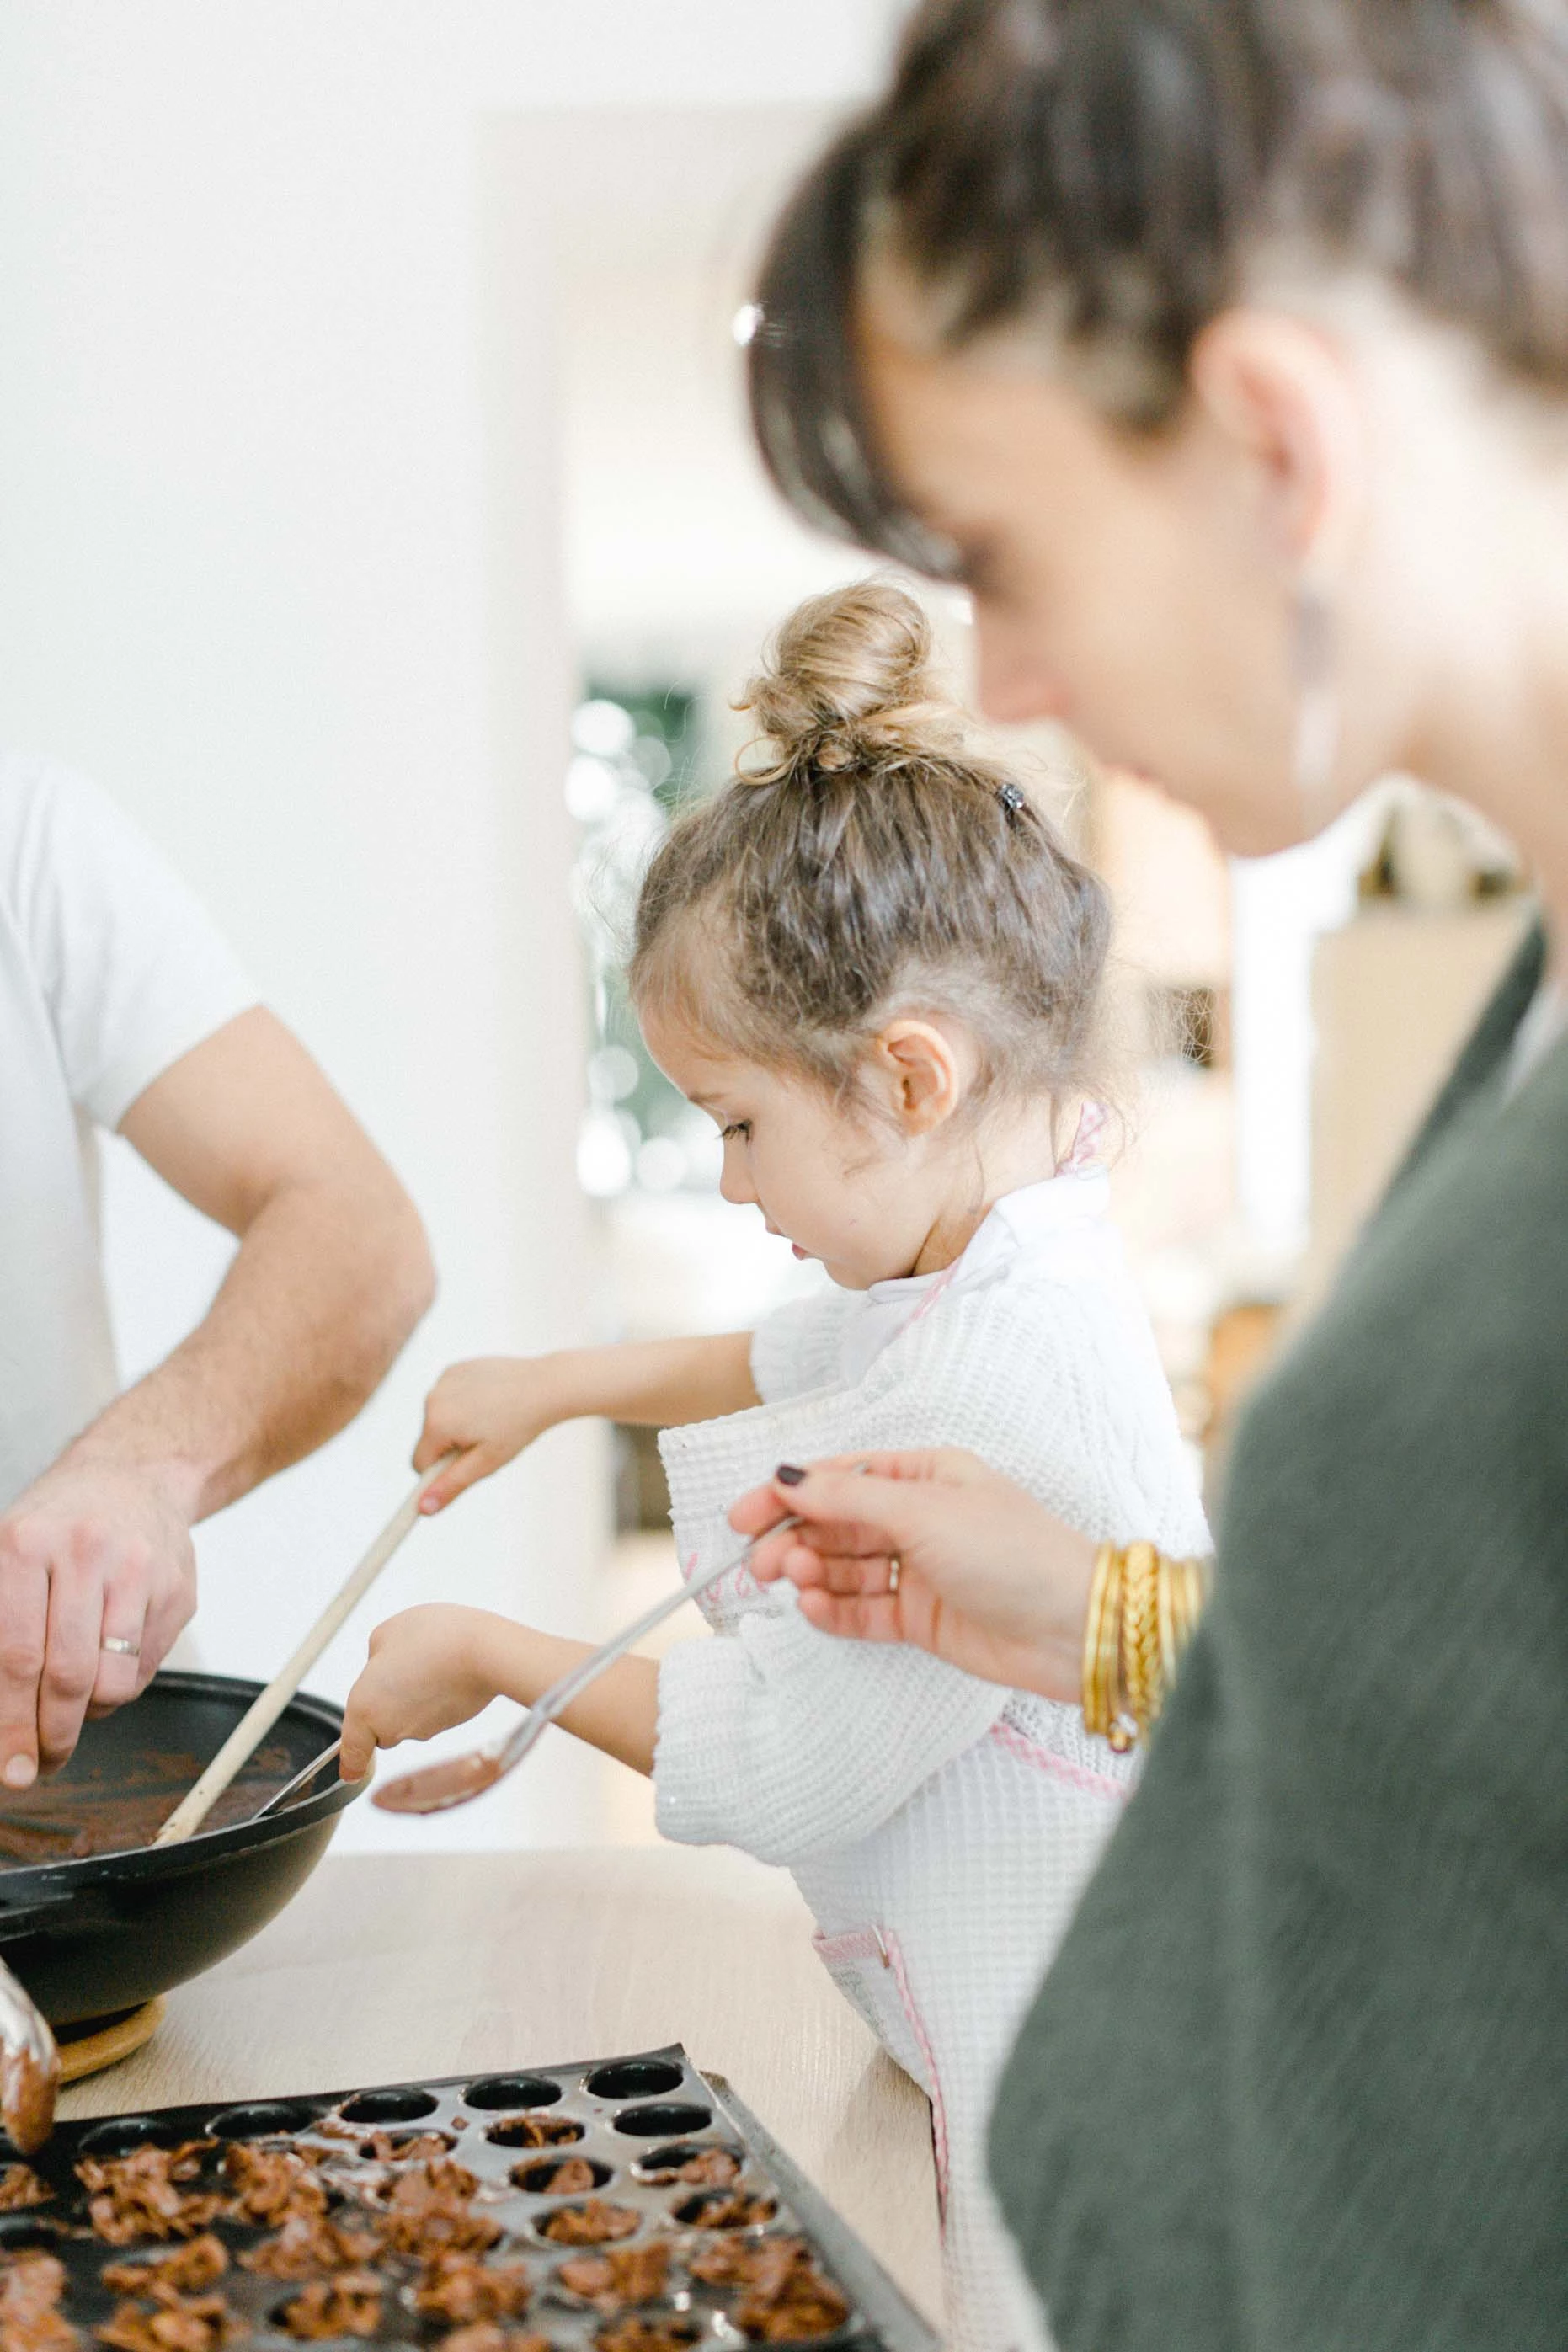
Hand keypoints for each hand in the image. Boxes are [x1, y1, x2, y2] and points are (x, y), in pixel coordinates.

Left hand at [0, 1461, 196, 1787]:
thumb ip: (0, 1630)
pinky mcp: (177, 1591)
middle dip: (51, 1736)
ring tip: (74, 1708)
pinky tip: (106, 1666)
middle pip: (68, 1676)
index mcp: (24, 1545)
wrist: (134, 1475)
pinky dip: (119, 1687)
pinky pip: (144, 1670)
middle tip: (40, 1763)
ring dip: (89, 1715)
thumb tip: (2, 1720)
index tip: (9, 1767)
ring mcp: (138, 1572)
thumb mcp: (8, 1556)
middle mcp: (84, 1553)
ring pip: (113, 1683)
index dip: (10, 1725)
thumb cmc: (58, 1525)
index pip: (15, 1657)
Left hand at [339, 1605, 508, 1780]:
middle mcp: (391, 1727)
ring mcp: (422, 1730)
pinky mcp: (448, 1726)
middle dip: (387, 1706)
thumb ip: (374, 1657)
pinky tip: (446, 1671)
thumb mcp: (385, 1633)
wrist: (482, 1651)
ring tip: (428, 1663)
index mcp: (365, 1707)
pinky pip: (434, 1714)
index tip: (349, 1771)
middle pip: (382, 1728)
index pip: (352, 1750)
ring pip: (409, 1719)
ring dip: (413, 1698)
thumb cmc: (433, 1638)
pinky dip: (436, 1698)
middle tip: (400, 1669)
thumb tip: (381, 1668)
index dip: (350, 1762)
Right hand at [414, 1358, 577, 1511]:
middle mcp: (432, 1398)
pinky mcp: (455, 1368)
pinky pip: (449, 1397)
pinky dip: (463, 1403)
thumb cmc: (519, 1426)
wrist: (546, 1385)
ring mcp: (443, 1380)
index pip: (419, 1464)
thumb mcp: (486, 1462)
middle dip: (451, 1447)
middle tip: (487, 1441)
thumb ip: (452, 1485)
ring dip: (457, 1425)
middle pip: (429, 1440)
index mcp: (436, 1423)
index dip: (441, 1474)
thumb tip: (422, 1509)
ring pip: (439, 1418)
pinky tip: (491, 1400)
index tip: (465, 1468)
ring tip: (492, 1419)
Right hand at [730, 1449, 1094, 1701]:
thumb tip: (786, 1476)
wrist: (1073, 1628)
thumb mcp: (924, 1511)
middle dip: (795, 1539)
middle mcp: (920, 1517)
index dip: (788, 1494)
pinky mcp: (923, 1619)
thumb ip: (848, 1497)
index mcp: (926, 1474)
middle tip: (761, 1563)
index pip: (841, 1476)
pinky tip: (814, 1608)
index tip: (742, 1517)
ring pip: (845, 1568)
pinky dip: (834, 1610)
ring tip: (796, 1582)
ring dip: (813, 1573)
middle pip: (836, 1523)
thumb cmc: (1013, 1552)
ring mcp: (921, 1570)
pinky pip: (863, 1610)